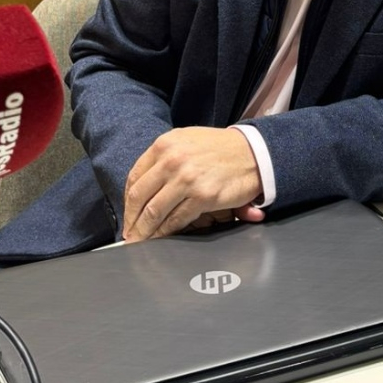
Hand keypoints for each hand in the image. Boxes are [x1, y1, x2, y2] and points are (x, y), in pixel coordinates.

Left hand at [122, 127, 264, 240]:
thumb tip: (146, 186)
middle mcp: (172, 160)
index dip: (128, 201)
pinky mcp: (202, 196)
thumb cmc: (221, 149)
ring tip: (140, 241)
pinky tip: (161, 238)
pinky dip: (165, 232)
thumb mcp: (187, 141)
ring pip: (154, 212)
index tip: (129, 214)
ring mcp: (187, 179)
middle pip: (140, 197)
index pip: (135, 177)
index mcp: (165, 144)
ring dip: (144, 230)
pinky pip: (176, 219)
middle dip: (132, 220)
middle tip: (129, 233)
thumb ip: (164, 158)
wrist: (254, 152)